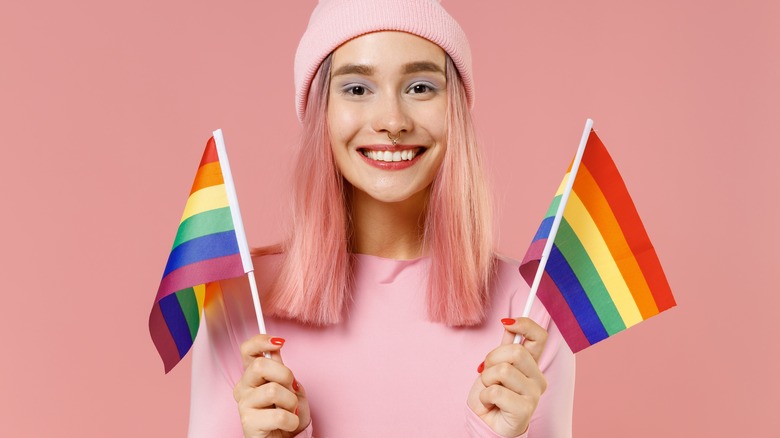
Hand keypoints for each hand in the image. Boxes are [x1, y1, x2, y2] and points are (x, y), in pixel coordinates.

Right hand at [233, 335, 310, 437]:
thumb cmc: (288, 413)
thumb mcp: (291, 388)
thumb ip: (282, 369)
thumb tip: (275, 350)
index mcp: (253, 375)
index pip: (248, 350)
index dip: (261, 341)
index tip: (279, 342)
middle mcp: (243, 387)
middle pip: (260, 365)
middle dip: (285, 375)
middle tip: (291, 388)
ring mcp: (243, 404)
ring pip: (272, 390)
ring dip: (291, 401)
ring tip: (291, 410)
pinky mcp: (248, 423)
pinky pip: (278, 415)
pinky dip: (292, 420)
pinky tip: (288, 424)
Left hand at [467, 318, 547, 436]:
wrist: (486, 424)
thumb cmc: (491, 396)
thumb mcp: (494, 366)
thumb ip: (504, 347)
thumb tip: (509, 322)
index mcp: (531, 364)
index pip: (539, 336)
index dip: (525, 324)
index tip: (506, 323)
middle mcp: (537, 377)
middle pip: (516, 351)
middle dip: (492, 359)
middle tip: (487, 373)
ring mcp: (534, 394)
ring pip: (504, 370)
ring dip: (487, 380)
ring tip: (489, 390)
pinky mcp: (525, 409)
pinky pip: (496, 391)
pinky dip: (485, 396)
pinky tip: (489, 404)